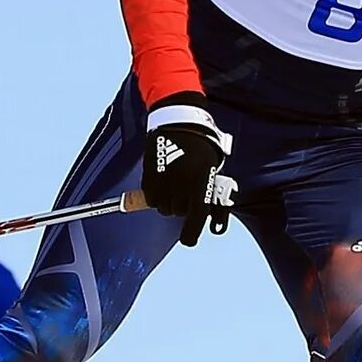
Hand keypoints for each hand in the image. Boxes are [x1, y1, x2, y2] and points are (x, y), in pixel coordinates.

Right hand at [141, 95, 234, 240]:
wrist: (178, 124)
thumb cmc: (200, 147)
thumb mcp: (212, 170)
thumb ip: (210, 194)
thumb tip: (211, 218)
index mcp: (201, 186)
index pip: (195, 221)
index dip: (191, 234)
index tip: (189, 238)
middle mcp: (182, 188)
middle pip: (178, 214)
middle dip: (182, 207)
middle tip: (185, 191)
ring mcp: (164, 183)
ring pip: (164, 208)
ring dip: (169, 201)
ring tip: (174, 182)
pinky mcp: (149, 179)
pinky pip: (151, 199)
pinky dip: (156, 194)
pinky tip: (163, 179)